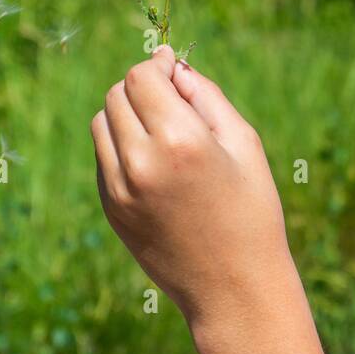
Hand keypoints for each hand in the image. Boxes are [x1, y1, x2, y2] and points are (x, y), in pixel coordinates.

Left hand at [90, 46, 291, 329]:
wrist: (233, 289)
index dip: (156, 64)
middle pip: (117, 95)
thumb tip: (174, 68)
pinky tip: (155, 161)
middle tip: (171, 97)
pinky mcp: (110, 209)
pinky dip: (121, 145)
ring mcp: (119, 189)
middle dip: (141, 87)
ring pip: (102, 123)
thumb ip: (206, 96)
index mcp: (180, 141)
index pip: (142, 77)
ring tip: (161, 127)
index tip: (171, 66)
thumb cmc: (251, 211)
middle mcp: (141, 163)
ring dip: (126, 113)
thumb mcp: (244, 144)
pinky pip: (103, 157)